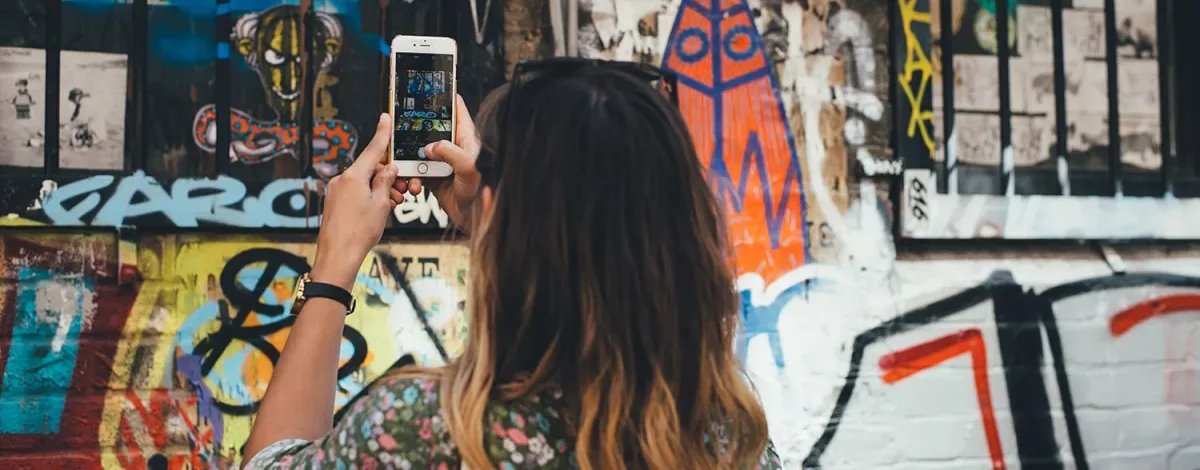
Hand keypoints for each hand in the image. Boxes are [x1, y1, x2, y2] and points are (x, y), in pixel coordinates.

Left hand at [311, 113, 400, 289]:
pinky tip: (379, 210)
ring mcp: (336, 191)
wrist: (338, 256)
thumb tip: (388, 169)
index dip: (382, 134)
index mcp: (354, 176)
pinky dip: (370, 196)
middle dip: (388, 176)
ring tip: (393, 205)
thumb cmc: (359, 232)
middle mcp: (342, 180)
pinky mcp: (334, 203)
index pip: (373, 149)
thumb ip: (386, 182)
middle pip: (370, 168)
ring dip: (380, 189)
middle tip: (403, 189)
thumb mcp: (381, 204)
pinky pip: (356, 192)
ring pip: (364, 182)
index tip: (385, 118)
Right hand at [404, 94, 480, 230]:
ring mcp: (443, 160)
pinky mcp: (434, 175)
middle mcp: (454, 146)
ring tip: (407, 166)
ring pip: (420, 150)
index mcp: (466, 138)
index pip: (457, 109)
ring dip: (410, 158)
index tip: (432, 86)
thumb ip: (450, 153)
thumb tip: (431, 147)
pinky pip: (417, 170)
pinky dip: (412, 177)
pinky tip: (413, 185)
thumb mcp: (468, 167)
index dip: (446, 96)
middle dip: (417, 129)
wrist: (473, 218)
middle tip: (403, 127)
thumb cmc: (480, 191)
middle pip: (432, 127)